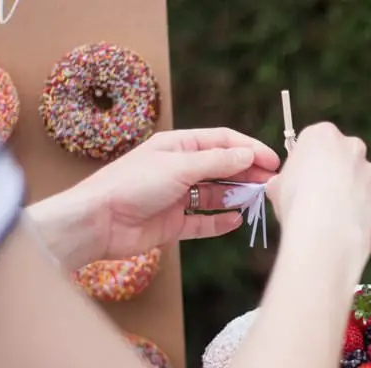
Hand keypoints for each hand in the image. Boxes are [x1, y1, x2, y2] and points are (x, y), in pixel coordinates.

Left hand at [29, 128, 279, 266]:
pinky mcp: (173, 223)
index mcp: (178, 146)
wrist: (98, 221)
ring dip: (236, 195)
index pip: (222, 141)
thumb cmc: (133, 184)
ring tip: (258, 199)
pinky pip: (202, 221)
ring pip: (215, 194)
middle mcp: (179, 169)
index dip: (249, 149)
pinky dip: (219, 221)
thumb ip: (217, 162)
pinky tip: (235, 220)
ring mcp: (177, 197)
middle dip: (247, 173)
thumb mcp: (179, 167)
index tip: (272, 161)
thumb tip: (249, 155)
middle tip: (271, 182)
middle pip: (222, 167)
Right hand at [267, 122, 370, 252]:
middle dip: (336, 175)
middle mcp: (352, 147)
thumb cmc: (296, 204)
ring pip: (362, 181)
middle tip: (321, 200)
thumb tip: (283, 186)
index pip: (316, 142)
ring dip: (352, 195)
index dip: (309, 163)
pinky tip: (350, 227)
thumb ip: (285, 180)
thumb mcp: (277, 186)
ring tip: (335, 219)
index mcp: (322, 135)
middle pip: (344, 158)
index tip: (303, 181)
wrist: (326, 232)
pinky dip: (366, 213)